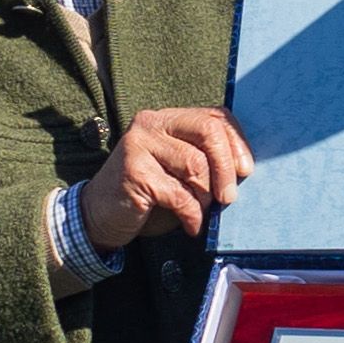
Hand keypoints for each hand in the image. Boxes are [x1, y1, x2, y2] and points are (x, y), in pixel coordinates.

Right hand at [78, 106, 253, 250]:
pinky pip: (179, 194)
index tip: (246, 171)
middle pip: (208, 132)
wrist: (98, 215)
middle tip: (229, 197)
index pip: (214, 116)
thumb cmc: (148, 196)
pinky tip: (190, 226)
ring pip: (196, 166)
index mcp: (168, 118)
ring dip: (206, 197)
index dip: (236, 143)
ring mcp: (139, 145)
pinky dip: (192, 215)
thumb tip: (244, 171)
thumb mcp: (180, 172)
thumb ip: (206, 162)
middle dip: (226, 168)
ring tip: (200, 212)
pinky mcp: (133, 172)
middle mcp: (152, 123)